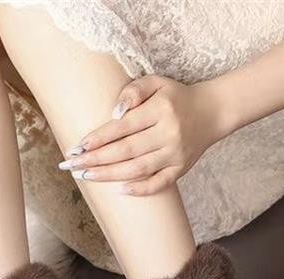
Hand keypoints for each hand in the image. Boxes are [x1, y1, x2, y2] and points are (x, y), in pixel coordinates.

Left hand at [59, 75, 229, 195]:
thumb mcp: (156, 82)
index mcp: (160, 110)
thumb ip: (133, 91)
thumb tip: (114, 113)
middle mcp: (168, 134)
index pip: (122, 127)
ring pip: (138, 169)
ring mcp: (176, 154)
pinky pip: (160, 183)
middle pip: (126, 150)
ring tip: (86, 177)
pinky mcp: (182, 169)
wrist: (212, 112)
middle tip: (71, 166)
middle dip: (95, 159)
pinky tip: (120, 192)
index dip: (98, 138)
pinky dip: (141, 189)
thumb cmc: (176, 97)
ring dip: (110, 175)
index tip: (76, 147)